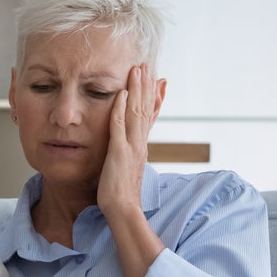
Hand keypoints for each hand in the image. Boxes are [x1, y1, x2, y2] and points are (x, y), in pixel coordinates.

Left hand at [98, 64, 163, 217]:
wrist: (123, 211)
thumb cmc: (121, 194)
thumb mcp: (128, 168)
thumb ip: (131, 154)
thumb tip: (134, 147)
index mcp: (142, 146)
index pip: (150, 117)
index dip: (154, 97)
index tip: (157, 80)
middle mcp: (140, 143)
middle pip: (146, 109)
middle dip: (147, 86)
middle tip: (147, 65)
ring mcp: (132, 147)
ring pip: (136, 113)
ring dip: (137, 90)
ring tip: (138, 70)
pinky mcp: (119, 153)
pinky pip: (119, 126)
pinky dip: (120, 108)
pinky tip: (120, 93)